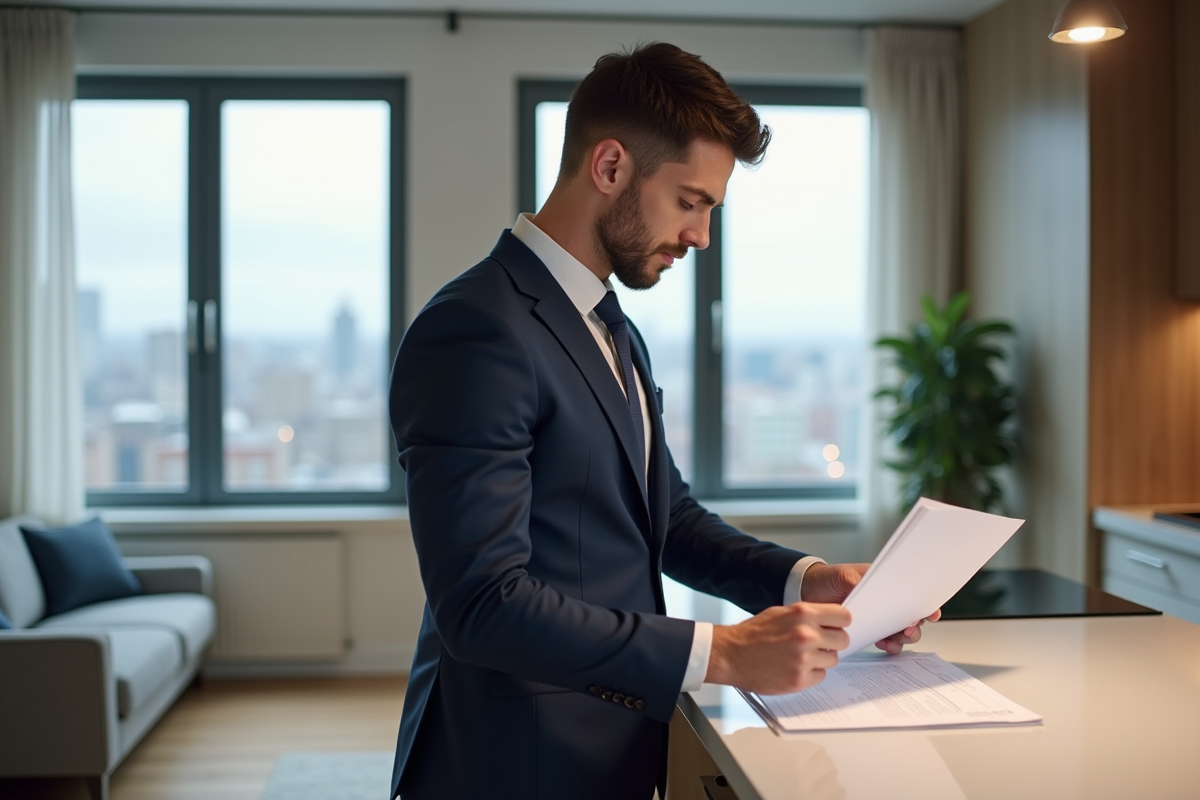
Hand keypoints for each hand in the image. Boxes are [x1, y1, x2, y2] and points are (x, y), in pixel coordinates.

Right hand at [705, 602, 850, 694]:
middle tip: (819, 644)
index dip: (840, 622)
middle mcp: (806, 635)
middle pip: (843, 640)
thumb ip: (807, 616)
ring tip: (801, 656)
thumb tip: (829, 622)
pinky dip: (811, 673)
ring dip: (821, 658)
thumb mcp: (781, 612)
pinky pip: (820, 675)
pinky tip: (794, 666)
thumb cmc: (753, 633)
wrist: (731, 655)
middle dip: (833, 642)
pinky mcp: (799, 679)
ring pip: (833, 659)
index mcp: (803, 614)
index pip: (844, 617)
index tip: (836, 627)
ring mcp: (804, 659)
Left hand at [801, 562, 940, 654]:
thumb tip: (868, 592)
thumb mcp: (842, 576)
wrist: (809, 591)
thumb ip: (857, 583)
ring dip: (902, 638)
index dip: (926, 604)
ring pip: (901, 632)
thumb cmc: (828, 578)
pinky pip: (886, 641)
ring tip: (894, 640)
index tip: (931, 613)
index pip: (913, 593)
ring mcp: (878, 617)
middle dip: (915, 626)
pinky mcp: (869, 630)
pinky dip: (889, 645)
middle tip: (907, 630)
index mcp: (885, 583)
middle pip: (911, 617)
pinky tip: (884, 645)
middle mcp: (886, 602)